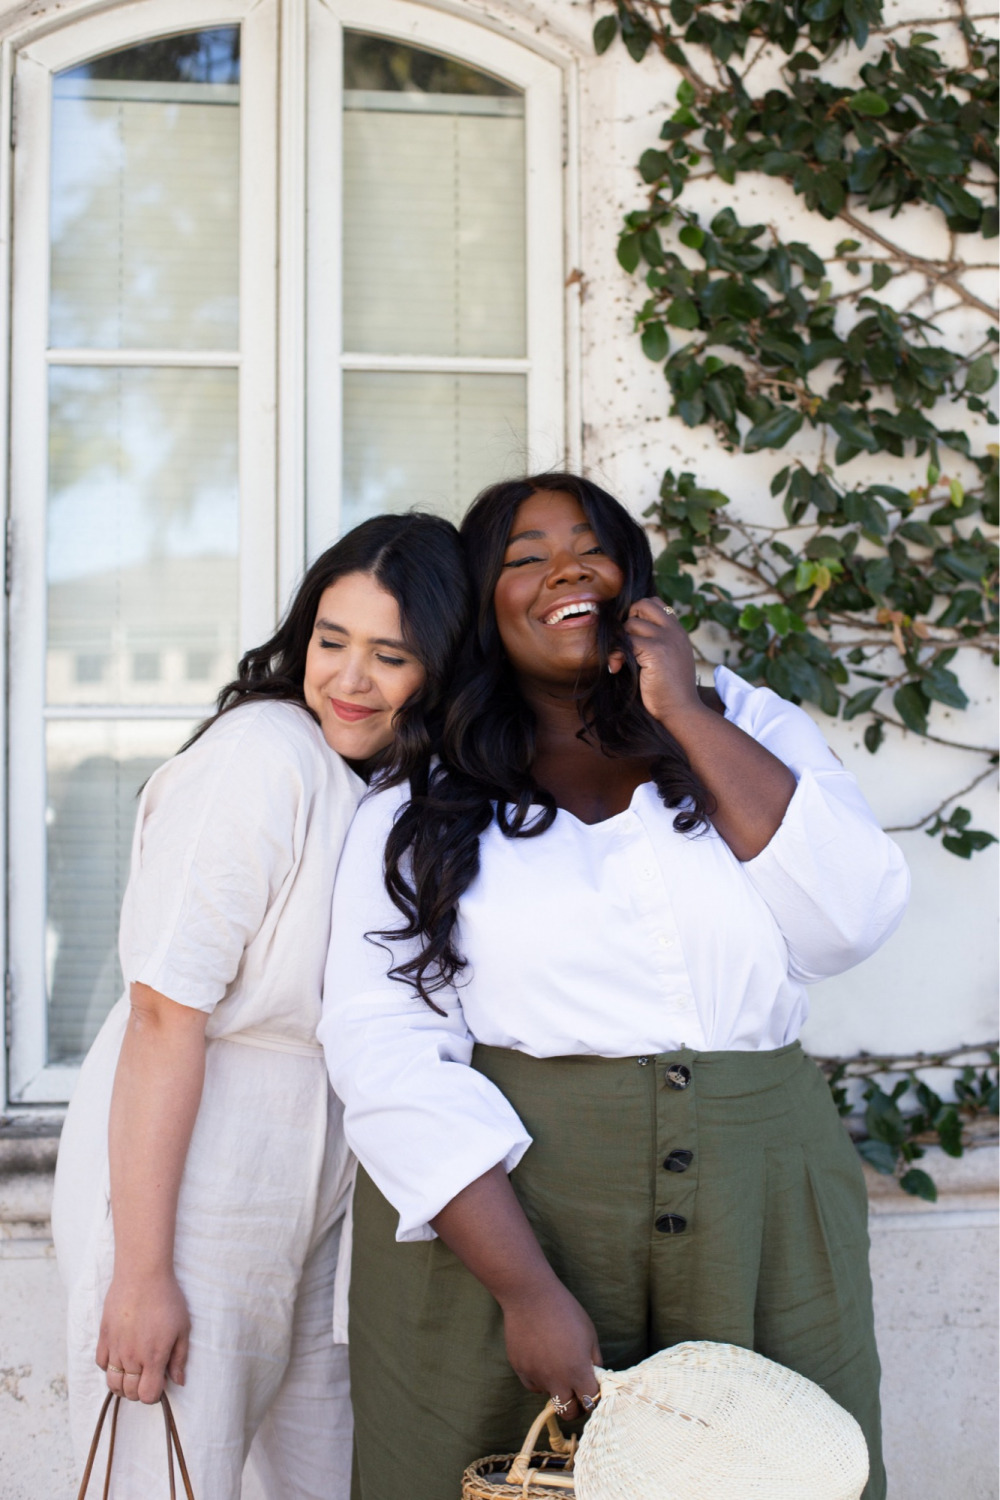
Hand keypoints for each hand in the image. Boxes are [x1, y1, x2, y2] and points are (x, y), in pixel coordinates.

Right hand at [96, 1269, 190, 1403]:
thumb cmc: (167, 1299)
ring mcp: (115, 1347)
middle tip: (147, 1377)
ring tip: (133, 1372)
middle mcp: (131, 1357)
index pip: (147, 1396)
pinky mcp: (104, 1336)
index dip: (153, 1395)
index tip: (159, 1383)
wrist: (142, 1275)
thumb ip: (179, 1358)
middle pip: (129, 1393)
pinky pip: (101, 1363)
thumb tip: (178, 1382)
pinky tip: (120, 1356)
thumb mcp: (183, 1328)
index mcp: (153, 1357)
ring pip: (112, 1382)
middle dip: (139, 1391)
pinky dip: (109, 1366)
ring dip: (122, 1383)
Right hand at [501, 1278, 601, 1420]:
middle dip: (576, 1407)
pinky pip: (533, 1384)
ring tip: (556, 1361)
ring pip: (549, 1396)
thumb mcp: (590, 1334)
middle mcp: (556, 1380)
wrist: (530, 1296)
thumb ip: (594, 1360)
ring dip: (556, 1387)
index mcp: (578, 1372)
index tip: (593, 1391)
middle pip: (569, 1413)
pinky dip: (540, 1379)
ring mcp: (536, 1376)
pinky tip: (542, 1359)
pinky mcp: (520, 1370)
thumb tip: (596, 1378)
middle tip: (577, 1394)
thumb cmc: (565, 1311)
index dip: (594, 1398)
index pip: (591, 1402)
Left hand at [610, 596, 702, 727]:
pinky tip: (616, 667)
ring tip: (620, 660)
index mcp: (678, 631)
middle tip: (626, 643)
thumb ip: (657, 642)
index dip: (639, 614)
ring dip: (621, 641)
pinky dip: (616, 654)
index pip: (656, 603)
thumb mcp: (669, 660)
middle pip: (643, 604)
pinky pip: (626, 641)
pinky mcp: (655, 650)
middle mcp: (674, 631)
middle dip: (628, 620)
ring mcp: (666, 638)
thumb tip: (628, 631)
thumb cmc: (670, 691)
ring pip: (631, 623)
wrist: (681, 711)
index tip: (633, 636)